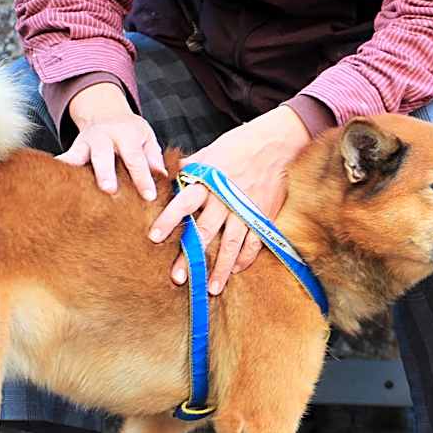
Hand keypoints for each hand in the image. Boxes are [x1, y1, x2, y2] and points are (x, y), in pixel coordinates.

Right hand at [57, 82, 166, 199]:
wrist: (105, 113)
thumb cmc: (131, 132)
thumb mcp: (147, 138)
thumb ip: (154, 156)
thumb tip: (163, 176)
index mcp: (127, 135)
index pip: (137, 159)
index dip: (143, 178)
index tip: (149, 197)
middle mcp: (104, 136)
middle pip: (104, 156)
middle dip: (106, 173)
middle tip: (109, 190)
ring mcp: (86, 141)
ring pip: (79, 154)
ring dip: (77, 169)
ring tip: (74, 187)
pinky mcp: (73, 147)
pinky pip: (65, 158)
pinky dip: (61, 167)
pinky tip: (54, 182)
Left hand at [148, 104, 311, 293]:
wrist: (278, 144)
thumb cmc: (240, 146)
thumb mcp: (210, 152)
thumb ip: (188, 168)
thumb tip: (164, 174)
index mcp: (209, 181)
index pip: (184, 202)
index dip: (169, 219)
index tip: (153, 236)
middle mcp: (226, 198)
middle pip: (205, 231)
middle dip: (191, 256)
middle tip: (178, 277)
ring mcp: (246, 209)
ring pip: (231, 244)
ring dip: (221, 268)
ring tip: (211, 288)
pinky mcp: (264, 216)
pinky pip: (254, 242)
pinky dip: (245, 258)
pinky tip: (235, 271)